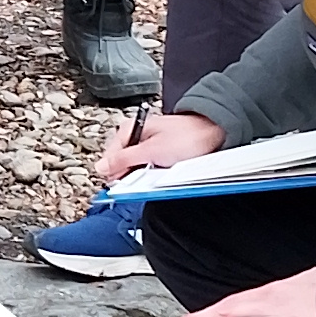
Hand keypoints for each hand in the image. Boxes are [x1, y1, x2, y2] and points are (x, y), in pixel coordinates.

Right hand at [97, 107, 223, 182]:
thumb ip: (123, 160)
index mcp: (129, 130)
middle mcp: (136, 136)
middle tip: (142, 179)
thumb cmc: (187, 136)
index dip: (114, 174)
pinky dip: (154, 174)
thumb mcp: (150, 151)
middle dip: (130, 175)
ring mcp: (148, 146)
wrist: (214, 133)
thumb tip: (101, 167)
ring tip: (157, 173)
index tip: (120, 186)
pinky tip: (163, 173)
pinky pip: (149, 168)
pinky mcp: (159, 154)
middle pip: (122, 165)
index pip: (109, 158)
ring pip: (136, 169)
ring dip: (144, 176)